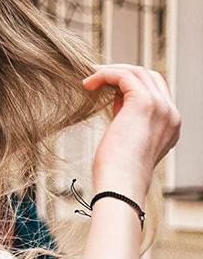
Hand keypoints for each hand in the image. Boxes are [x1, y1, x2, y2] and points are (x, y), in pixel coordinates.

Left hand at [84, 64, 180, 204]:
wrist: (121, 185)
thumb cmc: (117, 173)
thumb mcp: (128, 143)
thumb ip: (130, 121)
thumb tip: (117, 102)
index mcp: (170, 125)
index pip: (155, 91)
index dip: (130, 87)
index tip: (106, 91)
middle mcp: (170, 113)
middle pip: (149, 77)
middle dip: (122, 74)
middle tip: (96, 79)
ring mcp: (161, 106)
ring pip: (137, 72)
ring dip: (111, 72)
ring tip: (90, 81)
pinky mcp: (144, 102)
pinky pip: (124, 76)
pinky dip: (105, 75)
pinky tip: (88, 84)